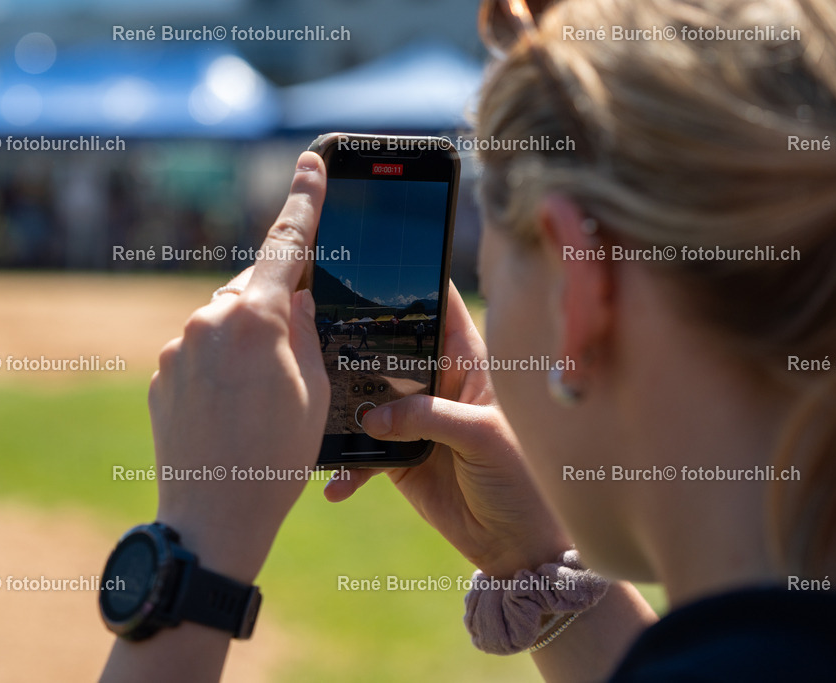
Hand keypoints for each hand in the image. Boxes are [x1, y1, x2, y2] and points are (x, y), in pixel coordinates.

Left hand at [149, 152, 328, 583]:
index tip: (310, 162)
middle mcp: (207, 320)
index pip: (286, 246)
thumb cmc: (276, 456)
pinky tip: (229, 413)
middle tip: (291, 370)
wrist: (214, 517)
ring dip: (244, 348)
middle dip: (272, 315)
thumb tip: (291, 298)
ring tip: (256, 407)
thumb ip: (304, 329)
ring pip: (223, 327)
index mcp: (253, 317)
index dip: (304, 201)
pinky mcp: (160, 373)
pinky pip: (198, 354)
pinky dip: (218, 370)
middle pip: (250, 294)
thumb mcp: (315, 389)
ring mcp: (177, 347)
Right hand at [325, 283, 571, 577]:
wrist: (516, 545)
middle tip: (317, 330)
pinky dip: (347, 468)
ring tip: (314, 410)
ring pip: (367, 398)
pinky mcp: (397, 457)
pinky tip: (335, 485)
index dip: (416, 280)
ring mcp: (414, 419)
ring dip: (342, 408)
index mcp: (469, 362)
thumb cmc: (522, 481)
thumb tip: (371, 417)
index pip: (443, 307)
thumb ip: (428, 417)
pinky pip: (362, 454)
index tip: (379, 260)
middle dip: (357, 341)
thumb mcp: (483, 437)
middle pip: (392, 348)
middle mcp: (437, 383)